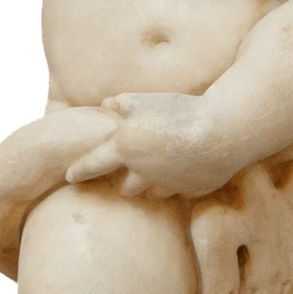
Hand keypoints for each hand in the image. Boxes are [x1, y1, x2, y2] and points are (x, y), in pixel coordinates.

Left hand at [64, 92, 237, 200]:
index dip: (79, 170)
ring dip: (151, 184)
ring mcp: (168, 185)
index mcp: (125, 149)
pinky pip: (180, 191)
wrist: (222, 132)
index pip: (92, 164)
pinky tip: (188, 168)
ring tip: (159, 171)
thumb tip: (107, 104)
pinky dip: (179, 183)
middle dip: (124, 181)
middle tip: (128, 171)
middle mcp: (143, 173)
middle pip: (124, 187)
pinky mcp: (191, 191)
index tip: (70, 176)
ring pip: (152, 193)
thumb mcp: (146, 100)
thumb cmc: (182, 111)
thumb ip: (124, 103)